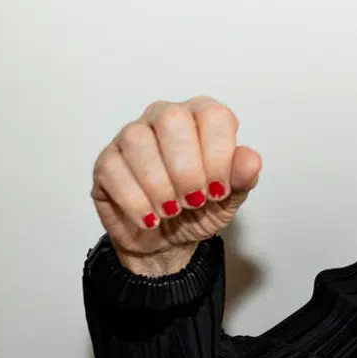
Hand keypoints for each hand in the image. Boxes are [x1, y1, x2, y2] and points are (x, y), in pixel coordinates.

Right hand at [91, 96, 261, 275]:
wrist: (166, 243)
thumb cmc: (199, 210)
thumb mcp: (229, 200)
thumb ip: (242, 178)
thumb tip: (250, 159)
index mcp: (201, 118)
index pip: (213, 114)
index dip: (218, 155)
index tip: (219, 190)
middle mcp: (164, 118)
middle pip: (172, 118)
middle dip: (187, 168)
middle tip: (195, 200)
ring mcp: (131, 136)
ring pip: (138, 140)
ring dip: (159, 184)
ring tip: (172, 211)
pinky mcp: (106, 162)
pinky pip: (113, 168)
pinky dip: (135, 200)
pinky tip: (150, 218)